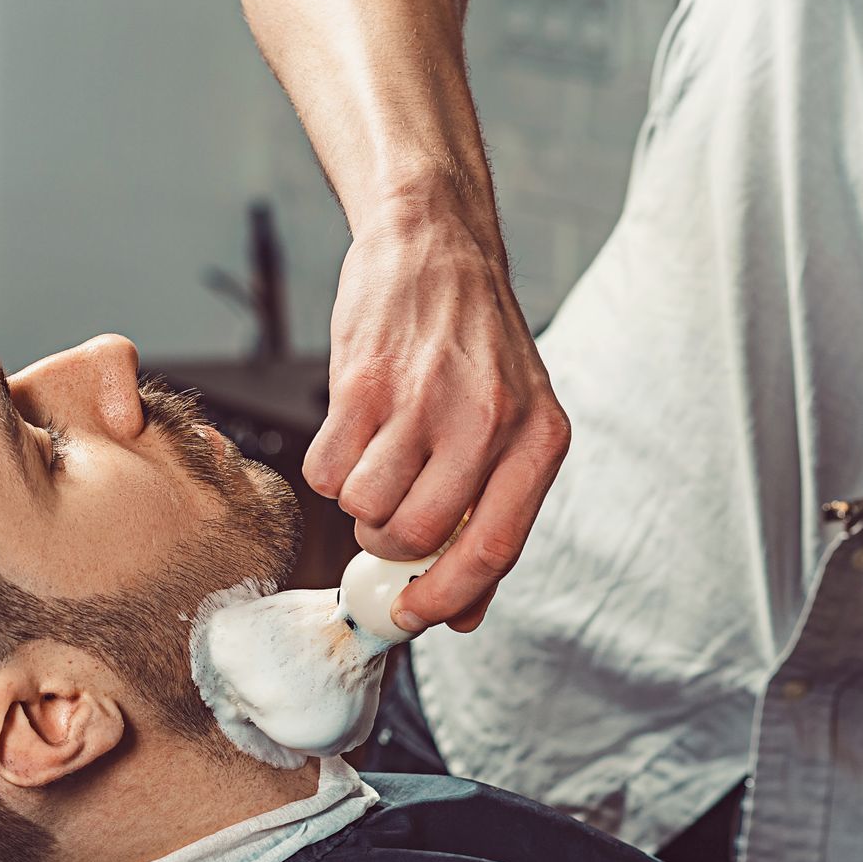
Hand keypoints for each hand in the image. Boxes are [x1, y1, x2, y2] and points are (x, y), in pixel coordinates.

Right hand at [309, 204, 569, 633]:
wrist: (435, 243)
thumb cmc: (473, 344)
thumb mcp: (513, 422)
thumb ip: (493, 515)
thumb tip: (464, 615)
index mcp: (538, 440)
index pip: (492, 551)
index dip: (444, 600)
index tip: (410, 617)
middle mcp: (487, 421)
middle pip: (413, 536)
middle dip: (385, 542)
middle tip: (384, 513)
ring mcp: (422, 399)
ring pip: (363, 506)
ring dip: (356, 500)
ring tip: (374, 457)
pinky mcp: (363, 381)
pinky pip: (324, 469)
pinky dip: (326, 467)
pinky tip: (351, 429)